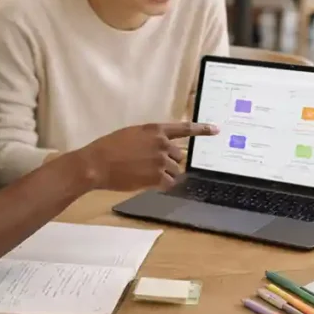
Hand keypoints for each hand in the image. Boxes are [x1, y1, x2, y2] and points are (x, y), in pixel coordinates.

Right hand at [75, 122, 217, 190]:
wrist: (97, 163)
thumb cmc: (109, 148)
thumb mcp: (132, 134)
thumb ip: (150, 138)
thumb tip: (161, 147)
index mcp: (156, 130)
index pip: (184, 128)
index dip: (202, 129)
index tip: (216, 130)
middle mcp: (162, 143)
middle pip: (179, 156)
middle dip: (169, 162)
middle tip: (151, 166)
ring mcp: (160, 160)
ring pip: (175, 171)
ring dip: (165, 175)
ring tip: (146, 174)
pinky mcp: (156, 177)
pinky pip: (169, 183)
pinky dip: (162, 185)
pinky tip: (148, 183)